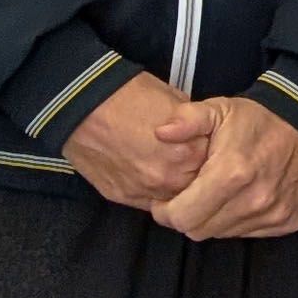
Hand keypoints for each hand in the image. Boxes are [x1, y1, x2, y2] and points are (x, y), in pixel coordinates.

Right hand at [63, 73, 207, 208]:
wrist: (83, 104)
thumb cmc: (131, 94)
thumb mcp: (176, 100)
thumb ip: (193, 126)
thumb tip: (200, 136)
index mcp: (189, 153)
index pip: (214, 165)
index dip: (209, 153)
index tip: (203, 144)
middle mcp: (169, 178)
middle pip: (196, 186)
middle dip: (194, 172)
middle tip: (183, 154)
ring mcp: (144, 191)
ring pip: (172, 199)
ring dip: (173, 185)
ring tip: (164, 164)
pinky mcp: (122, 196)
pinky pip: (148, 202)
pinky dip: (152, 191)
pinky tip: (148, 172)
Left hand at [151, 95, 297, 240]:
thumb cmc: (258, 119)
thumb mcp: (219, 109)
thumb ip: (187, 119)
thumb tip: (161, 132)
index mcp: (230, 174)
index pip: (182, 217)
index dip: (166, 212)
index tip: (165, 201)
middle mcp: (253, 201)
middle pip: (199, 230)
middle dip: (186, 217)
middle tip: (188, 199)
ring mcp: (273, 214)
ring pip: (223, 234)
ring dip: (213, 219)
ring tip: (215, 196)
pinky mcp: (288, 221)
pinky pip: (249, 233)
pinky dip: (238, 221)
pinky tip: (240, 200)